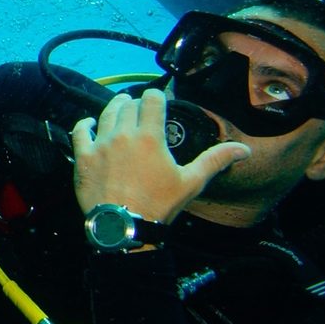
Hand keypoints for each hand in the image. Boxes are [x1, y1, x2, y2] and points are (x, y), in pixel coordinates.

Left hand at [70, 90, 250, 222]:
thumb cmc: (159, 205)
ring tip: (121, 105)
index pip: (152, 100)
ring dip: (115, 106)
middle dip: (137, 102)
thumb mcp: (191, 182)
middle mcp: (124, 135)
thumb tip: (244, 149)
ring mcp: (101, 144)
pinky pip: (80, 132)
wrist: (125, 227)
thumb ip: (215, 160)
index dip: (157, 96)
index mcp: (150, 137)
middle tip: (142, 107)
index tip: (161, 101)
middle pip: (128, 105)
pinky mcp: (84, 157)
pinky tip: (90, 124)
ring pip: (106, 114)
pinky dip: (86, 124)